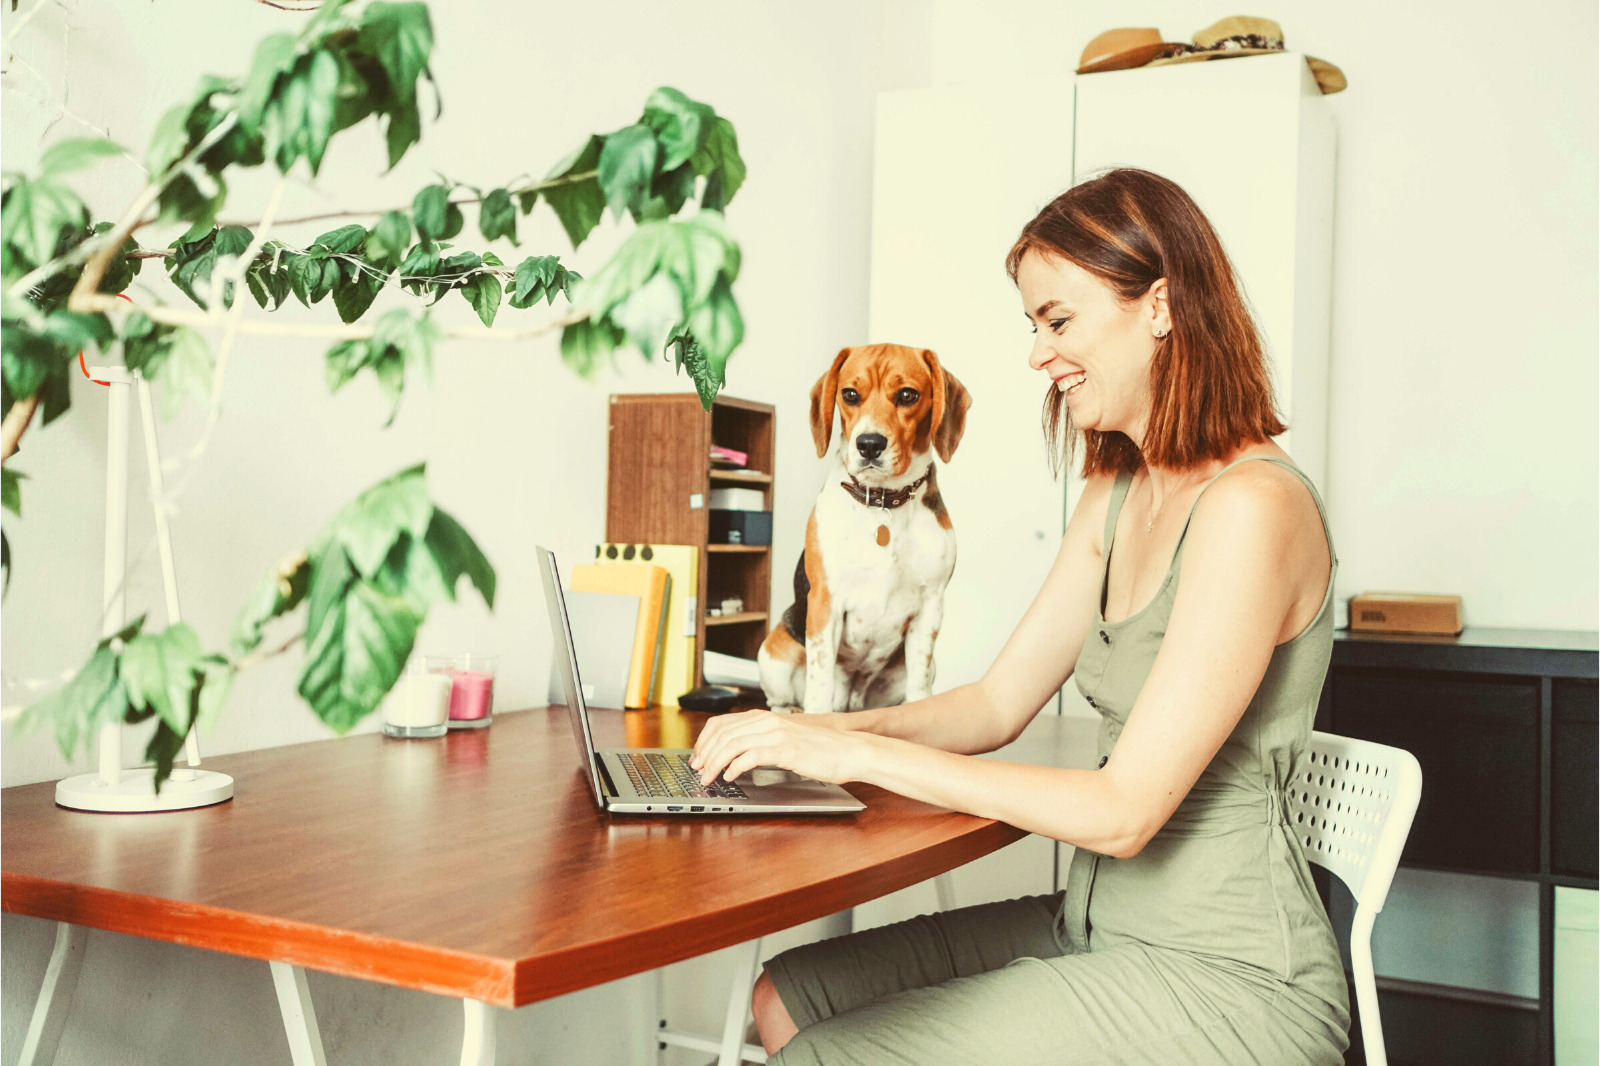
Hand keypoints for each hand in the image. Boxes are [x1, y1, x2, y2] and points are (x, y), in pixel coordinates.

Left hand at [689, 709, 864, 786]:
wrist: (848, 751)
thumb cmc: (818, 750)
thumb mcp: (783, 740)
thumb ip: (761, 742)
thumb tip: (735, 756)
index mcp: (764, 718)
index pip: (721, 723)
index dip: (703, 741)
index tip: (696, 757)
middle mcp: (767, 722)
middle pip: (722, 733)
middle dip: (704, 754)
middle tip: (697, 771)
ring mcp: (776, 734)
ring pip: (732, 744)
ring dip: (715, 762)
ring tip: (708, 777)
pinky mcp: (785, 750)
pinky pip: (751, 756)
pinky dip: (735, 767)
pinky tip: (730, 777)